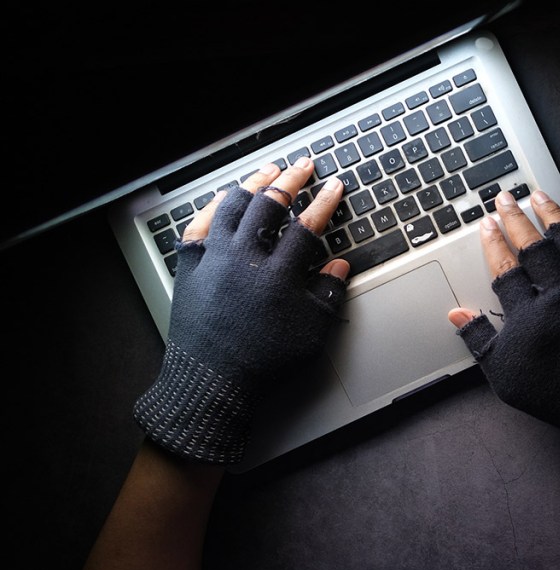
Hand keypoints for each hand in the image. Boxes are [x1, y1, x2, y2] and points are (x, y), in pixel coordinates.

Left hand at [133, 158, 349, 463]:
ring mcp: (214, 258)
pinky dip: (214, 206)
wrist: (211, 382)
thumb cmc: (263, 362)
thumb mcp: (311, 333)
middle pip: (269, 204)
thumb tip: (339, 266)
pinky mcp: (190, 266)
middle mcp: (244, 258)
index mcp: (278, 273)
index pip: (308, 226)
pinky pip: (200, 224)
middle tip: (303, 166)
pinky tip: (224, 198)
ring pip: (233, 205)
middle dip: (291, 181)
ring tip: (267, 172)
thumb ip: (328, 294)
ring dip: (253, 184)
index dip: (324, 203)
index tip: (335, 187)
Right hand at [448, 190, 559, 482]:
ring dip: (550, 214)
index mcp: (527, 314)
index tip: (486, 224)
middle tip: (505, 198)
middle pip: (533, 246)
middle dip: (515, 219)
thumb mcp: (505, 374)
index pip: (505, 267)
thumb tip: (456, 314)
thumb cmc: (554, 393)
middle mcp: (558, 294)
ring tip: (538, 195)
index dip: (493, 243)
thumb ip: (480, 340)